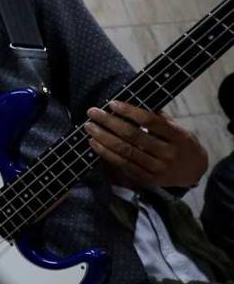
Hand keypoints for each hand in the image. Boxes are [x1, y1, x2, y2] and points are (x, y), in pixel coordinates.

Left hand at [85, 101, 207, 188]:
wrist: (193, 171)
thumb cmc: (180, 144)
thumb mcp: (178, 129)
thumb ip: (158, 118)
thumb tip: (132, 103)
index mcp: (178, 137)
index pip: (150, 121)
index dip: (130, 111)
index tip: (112, 103)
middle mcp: (169, 153)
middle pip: (134, 136)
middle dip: (109, 122)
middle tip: (92, 112)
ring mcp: (158, 169)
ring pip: (126, 151)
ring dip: (103, 138)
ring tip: (89, 127)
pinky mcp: (148, 180)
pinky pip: (123, 165)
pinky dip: (107, 154)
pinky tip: (95, 144)